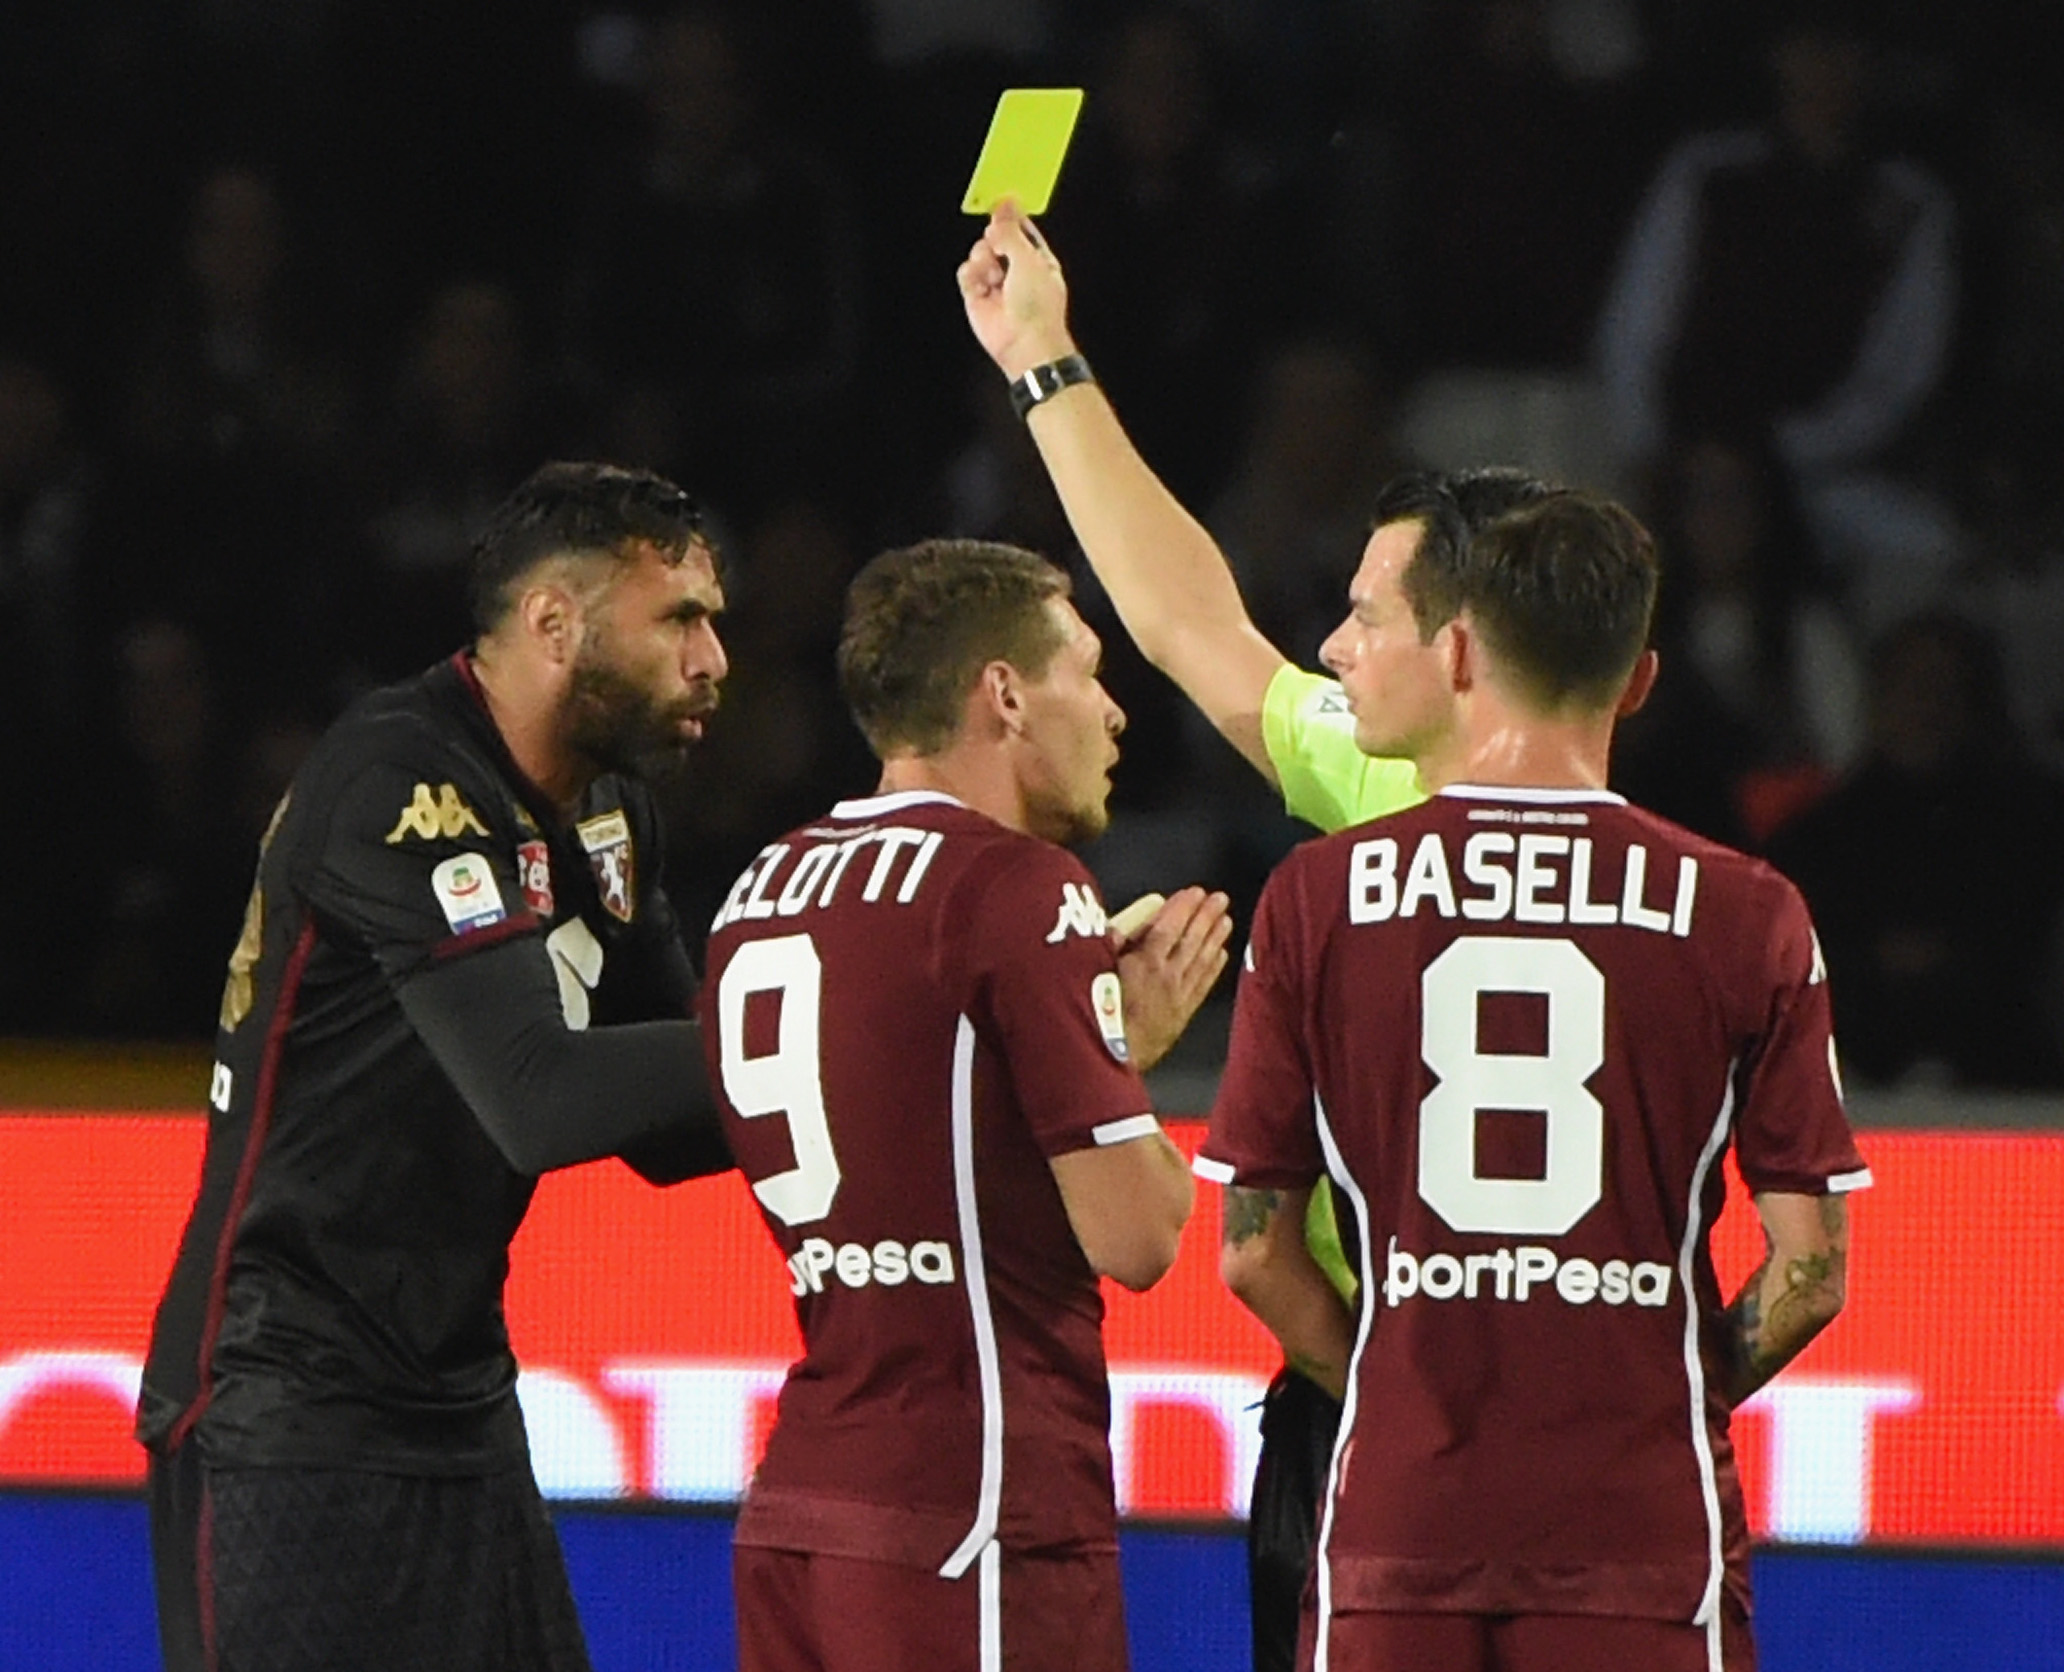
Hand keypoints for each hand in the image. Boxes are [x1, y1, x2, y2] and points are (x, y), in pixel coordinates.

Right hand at [957, 198, 1077, 377]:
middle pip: (996, 238)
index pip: (1021, 229)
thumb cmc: (1037, 305)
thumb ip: (1011, 230)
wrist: (1024, 342)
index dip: (1010, 216)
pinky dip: (970, 274)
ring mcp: (997, 284)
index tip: (1000, 203)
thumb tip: (1004, 206)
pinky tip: (980, 282)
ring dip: (983, 258)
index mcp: (1038, 259)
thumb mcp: (1028, 257)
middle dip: (994, 238)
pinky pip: (966, 273)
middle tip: (997, 244)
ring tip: (993, 274)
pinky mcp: (978, 298)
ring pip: (979, 254)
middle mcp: (1017, 271)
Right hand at [1115, 886, 1231, 1072]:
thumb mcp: (1094, 974)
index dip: (1183, 908)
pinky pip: (1202, 985)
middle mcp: (1166, 977)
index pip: (1168, 927)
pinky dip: (1213, 968)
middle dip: (1205, 917)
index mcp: (1144, 964)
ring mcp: (1177, 996)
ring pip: (1201, 960)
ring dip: (1214, 937)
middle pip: (1190, 940)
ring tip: (1225, 920)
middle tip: (1220, 899)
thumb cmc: (1098, 1015)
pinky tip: (1220, 955)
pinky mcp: (1181, 1014)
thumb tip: (1116, 931)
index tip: (1194, 893)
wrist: (1111, 1056)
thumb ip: (1108, 949)